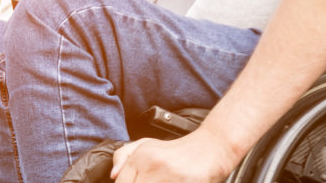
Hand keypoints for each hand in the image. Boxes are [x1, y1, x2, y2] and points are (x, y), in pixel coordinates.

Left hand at [110, 132, 240, 182]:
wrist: (212, 147)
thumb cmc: (177, 151)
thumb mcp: (147, 145)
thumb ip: (123, 156)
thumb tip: (113, 175)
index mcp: (140, 157)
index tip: (139, 182)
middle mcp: (152, 165)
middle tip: (153, 182)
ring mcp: (170, 176)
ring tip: (165, 181)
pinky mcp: (187, 182)